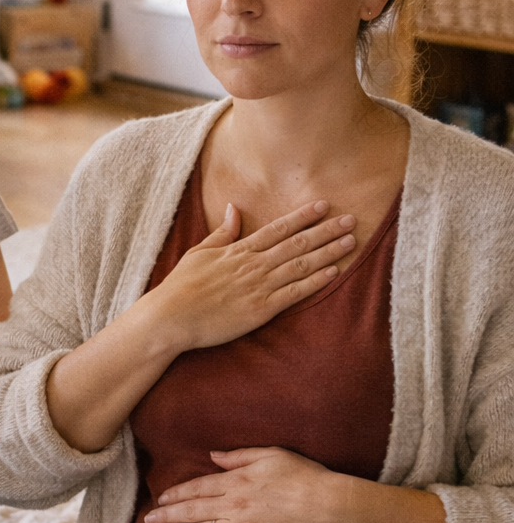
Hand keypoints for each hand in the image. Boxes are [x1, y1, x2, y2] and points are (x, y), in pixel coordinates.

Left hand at [143, 447, 345, 522]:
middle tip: (147, 521)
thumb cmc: (306, 477)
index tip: (160, 499)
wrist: (331, 508)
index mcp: (237, 480)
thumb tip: (212, 455)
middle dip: (166, 516)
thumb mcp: (272, 455)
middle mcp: (233, 505)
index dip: (175, 494)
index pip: (197, 488)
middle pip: (191, 511)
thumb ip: (238, 456)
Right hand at [151, 201, 356, 353]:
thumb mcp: (199, 252)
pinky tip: (334, 272)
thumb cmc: (181, 286)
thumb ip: (222, 232)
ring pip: (301, 265)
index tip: (323, 205)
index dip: (303, 216)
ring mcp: (259, 286)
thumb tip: (235, 208)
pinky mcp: (261, 309)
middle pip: (297, 243)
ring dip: (328, 252)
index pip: (278, 228)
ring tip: (351, 241)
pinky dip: (316, 281)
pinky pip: (295, 293)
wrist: (171, 317)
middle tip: (351, 218)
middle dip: (326, 230)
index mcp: (239, 250)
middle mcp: (253, 264)